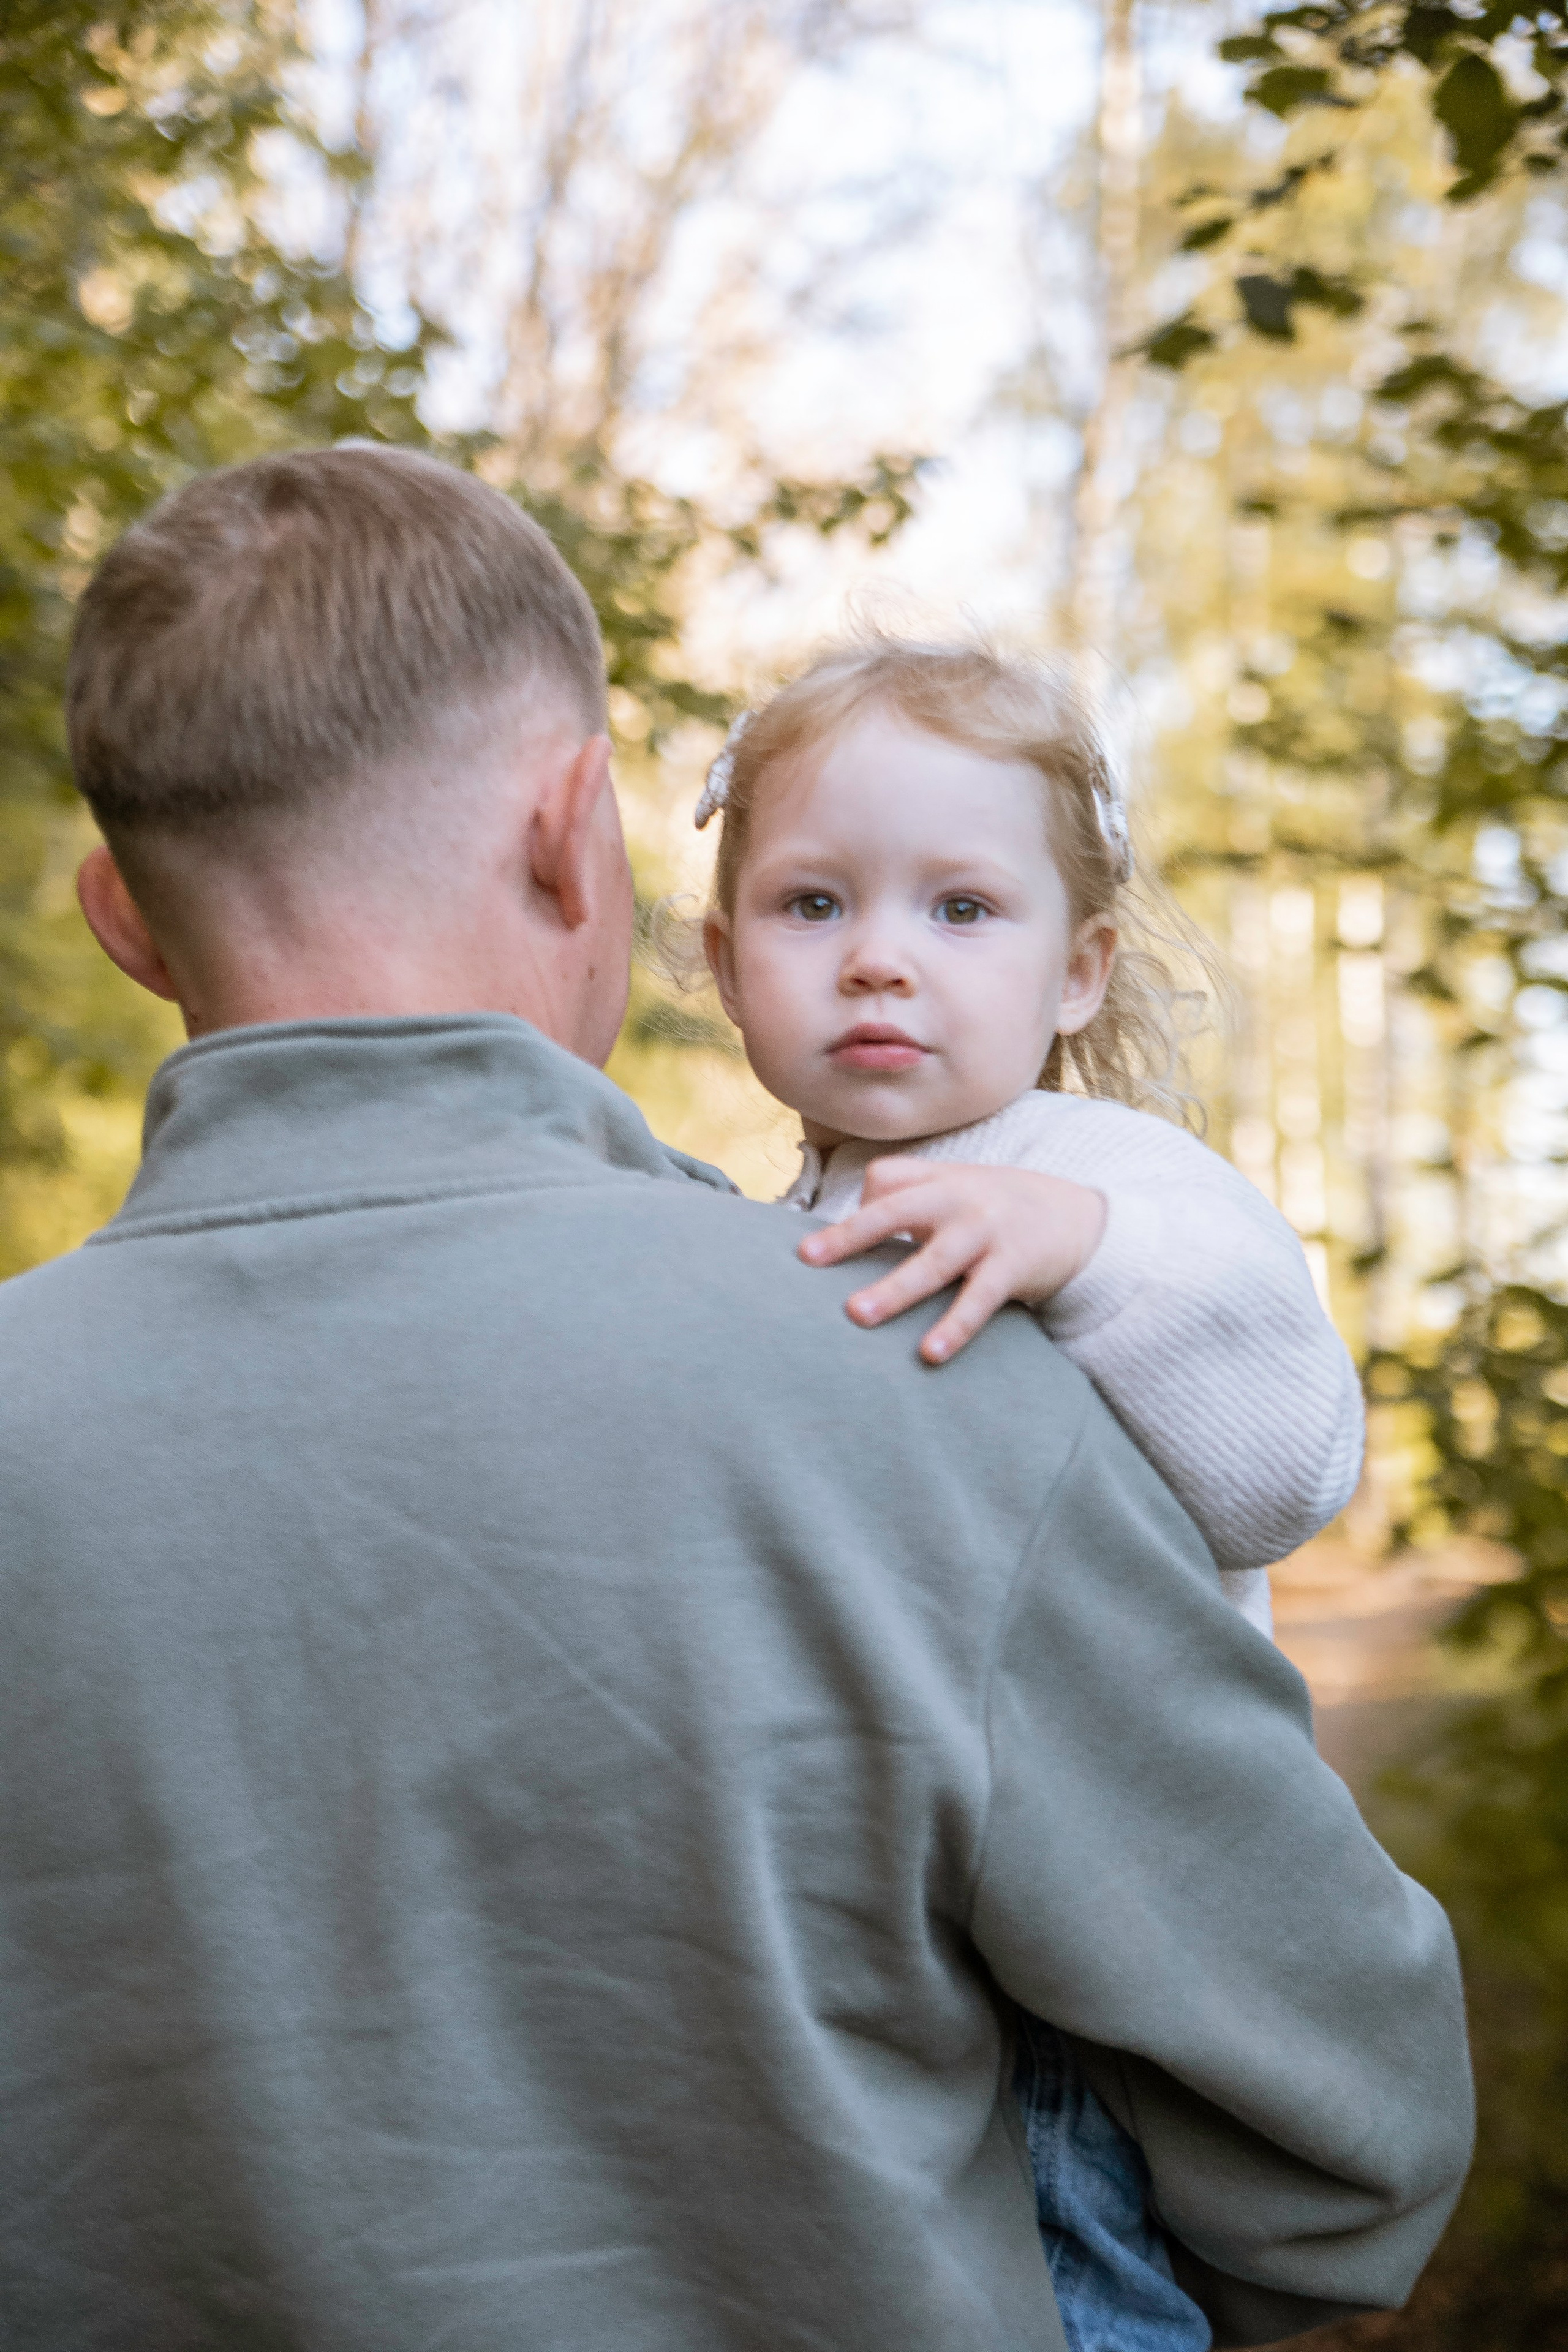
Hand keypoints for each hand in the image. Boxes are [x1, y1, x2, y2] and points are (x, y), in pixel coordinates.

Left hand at [798, 1158, 1107, 1364]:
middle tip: (809, 1259)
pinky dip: (954, 1326)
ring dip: (895, 1289)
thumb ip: (910, 1202)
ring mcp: (987, 1233)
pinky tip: (929, 1353)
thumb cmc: (1001, 1210)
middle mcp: (959, 1200)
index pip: (886, 1180)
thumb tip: (852, 1237)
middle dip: (851, 1236)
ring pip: (933, 1262)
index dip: (860, 1209)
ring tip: (858, 1315)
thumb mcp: (960, 1191)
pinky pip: (978, 1300)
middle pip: (896, 1211)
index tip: (834, 1248)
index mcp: (940, 1180)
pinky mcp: (1013, 1268)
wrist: (1081, 1219)